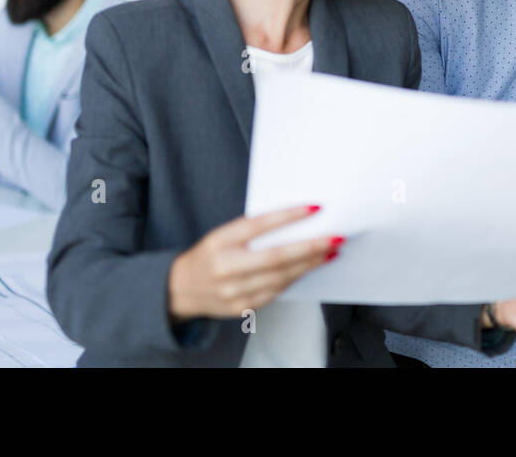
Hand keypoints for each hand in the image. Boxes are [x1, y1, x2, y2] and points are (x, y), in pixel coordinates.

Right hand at [167, 204, 341, 320]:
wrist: (180, 289)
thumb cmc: (209, 255)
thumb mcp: (222, 235)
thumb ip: (252, 231)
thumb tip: (296, 222)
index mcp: (220, 241)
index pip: (259, 225)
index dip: (289, 216)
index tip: (315, 207)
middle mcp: (225, 268)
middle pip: (276, 257)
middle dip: (310, 247)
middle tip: (335, 237)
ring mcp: (233, 292)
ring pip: (281, 277)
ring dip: (310, 264)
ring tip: (330, 251)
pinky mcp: (241, 308)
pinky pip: (276, 291)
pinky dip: (296, 278)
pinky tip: (310, 267)